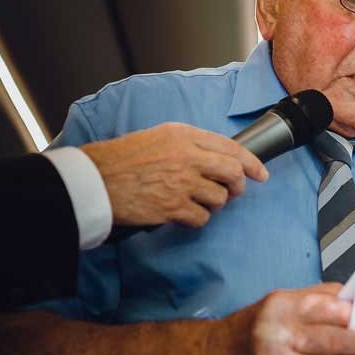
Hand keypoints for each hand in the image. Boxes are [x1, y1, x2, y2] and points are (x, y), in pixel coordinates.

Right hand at [80, 122, 267, 227]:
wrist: (94, 179)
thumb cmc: (123, 159)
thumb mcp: (158, 137)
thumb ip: (190, 144)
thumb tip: (219, 158)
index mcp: (184, 135)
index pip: (231, 148)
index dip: (251, 163)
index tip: (260, 173)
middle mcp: (187, 156)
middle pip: (233, 173)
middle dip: (238, 186)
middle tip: (232, 192)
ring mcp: (181, 182)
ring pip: (219, 198)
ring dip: (212, 204)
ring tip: (193, 201)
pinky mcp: (173, 206)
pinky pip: (202, 218)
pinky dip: (196, 219)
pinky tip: (181, 214)